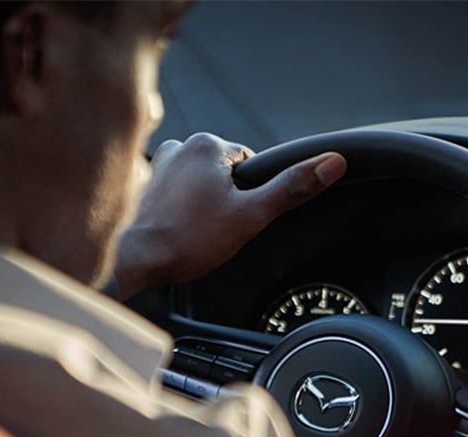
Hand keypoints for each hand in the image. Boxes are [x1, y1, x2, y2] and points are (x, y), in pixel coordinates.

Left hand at [113, 132, 346, 298]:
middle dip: (223, 201)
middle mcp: (179, 146)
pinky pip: (172, 195)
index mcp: (208, 144)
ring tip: (192, 232)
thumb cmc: (189, 240)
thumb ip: (291, 189)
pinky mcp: (140, 186)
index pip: (247, 165)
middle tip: (213, 230)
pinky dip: (177, 212)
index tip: (235, 218)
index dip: (248, 196)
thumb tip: (333, 163)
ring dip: (199, 206)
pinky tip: (174, 231)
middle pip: (221, 174)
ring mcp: (156, 165)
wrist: (135, 260)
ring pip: (197, 185)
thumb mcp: (251, 216)